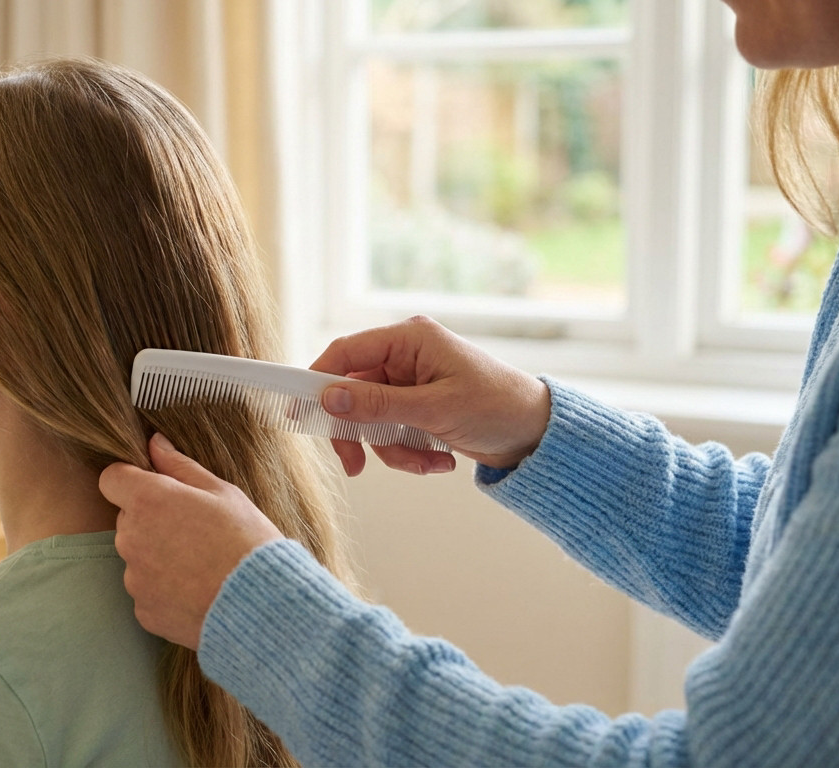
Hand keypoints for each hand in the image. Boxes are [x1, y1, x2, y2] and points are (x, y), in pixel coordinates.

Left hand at [99, 433, 282, 649]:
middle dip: (151, 520)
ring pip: (137, 557)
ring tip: (199, 565)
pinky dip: (165, 590)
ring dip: (157, 556)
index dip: (131, 481)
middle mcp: (131, 538)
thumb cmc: (246, 540)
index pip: (111, 479)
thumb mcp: (222, 492)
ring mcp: (134, 578)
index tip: (155, 490)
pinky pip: (146, 592)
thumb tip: (154, 442)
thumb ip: (179, 466)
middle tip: (192, 531)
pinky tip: (196, 590)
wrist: (261, 604)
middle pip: (127, 520)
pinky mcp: (143, 610)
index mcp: (148, 501)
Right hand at [311, 315, 550, 475]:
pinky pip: (392, 432)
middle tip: (356, 466)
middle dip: (361, 434)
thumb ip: (376, 405)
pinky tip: (440, 461)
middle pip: (353, 394)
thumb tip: (327, 400)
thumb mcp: (434, 410)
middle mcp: (406, 356)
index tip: (300, 413)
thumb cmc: (497, 407)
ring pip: (372, 420)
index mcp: (409, 339)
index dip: (319, 381)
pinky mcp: (419, 408)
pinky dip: (409, 453)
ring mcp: (412, 383)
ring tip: (429, 462)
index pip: (346, 352)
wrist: (539, 434)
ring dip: (394, 450)